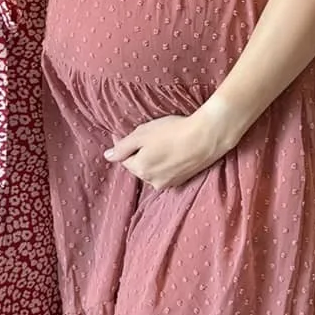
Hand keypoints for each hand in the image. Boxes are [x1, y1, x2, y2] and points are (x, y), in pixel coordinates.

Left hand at [104, 101, 238, 190]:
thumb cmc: (173, 132)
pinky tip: (173, 150)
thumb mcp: (143, 134)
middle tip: (148, 135)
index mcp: (140, 169)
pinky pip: (166, 171)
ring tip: (163, 142)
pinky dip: (166, 162)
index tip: (125, 132)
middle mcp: (152, 181)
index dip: (123, 144)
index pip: (123, 159)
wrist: (206, 137)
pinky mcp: (182, 180)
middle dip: (139, 152)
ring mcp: (168, 183)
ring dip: (153, 158)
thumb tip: (107, 156)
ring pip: (152, 169)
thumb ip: (123, 146)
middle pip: (138, 166)